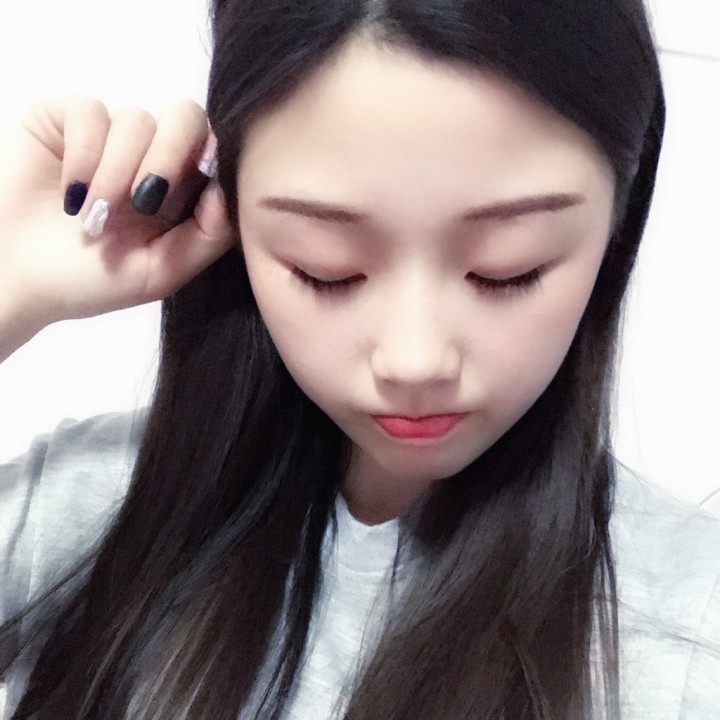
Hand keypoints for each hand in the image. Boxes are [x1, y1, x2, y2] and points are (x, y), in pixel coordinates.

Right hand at [0, 96, 233, 341]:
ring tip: (94, 220)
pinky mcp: (64, 118)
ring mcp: (109, 136)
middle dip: (169, 156)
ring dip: (116, 174)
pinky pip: (90, 111)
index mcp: (179, 191)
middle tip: (144, 202)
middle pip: (186, 117)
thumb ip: (207, 237)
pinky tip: (70, 195)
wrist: (13, 278)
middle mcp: (150, 157)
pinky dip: (84, 155)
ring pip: (137, 120)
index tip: (191, 196)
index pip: (213, 151)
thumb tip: (226, 190)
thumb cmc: (86, 280)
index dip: (211, 163)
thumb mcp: (160, 272)